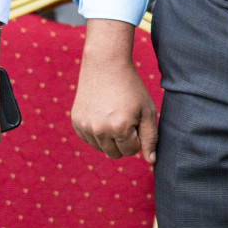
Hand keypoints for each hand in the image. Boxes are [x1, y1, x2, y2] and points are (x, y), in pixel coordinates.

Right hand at [71, 20, 156, 162]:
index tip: (136, 119)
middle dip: (124, 141)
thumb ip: (151, 137)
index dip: (137, 137)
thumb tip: (151, 161)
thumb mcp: (147, 111)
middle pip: (115, 154)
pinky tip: (102, 114)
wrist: (105, 66)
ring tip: (114, 115)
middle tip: (126, 118)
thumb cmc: (131, 88)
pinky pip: (90, 140)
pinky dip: (98, 133)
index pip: (131, 151)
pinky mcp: (76, 123)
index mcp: (120, 127)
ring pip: (102, 149)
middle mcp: (99, 130)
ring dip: (111, 138)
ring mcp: (85, 127)